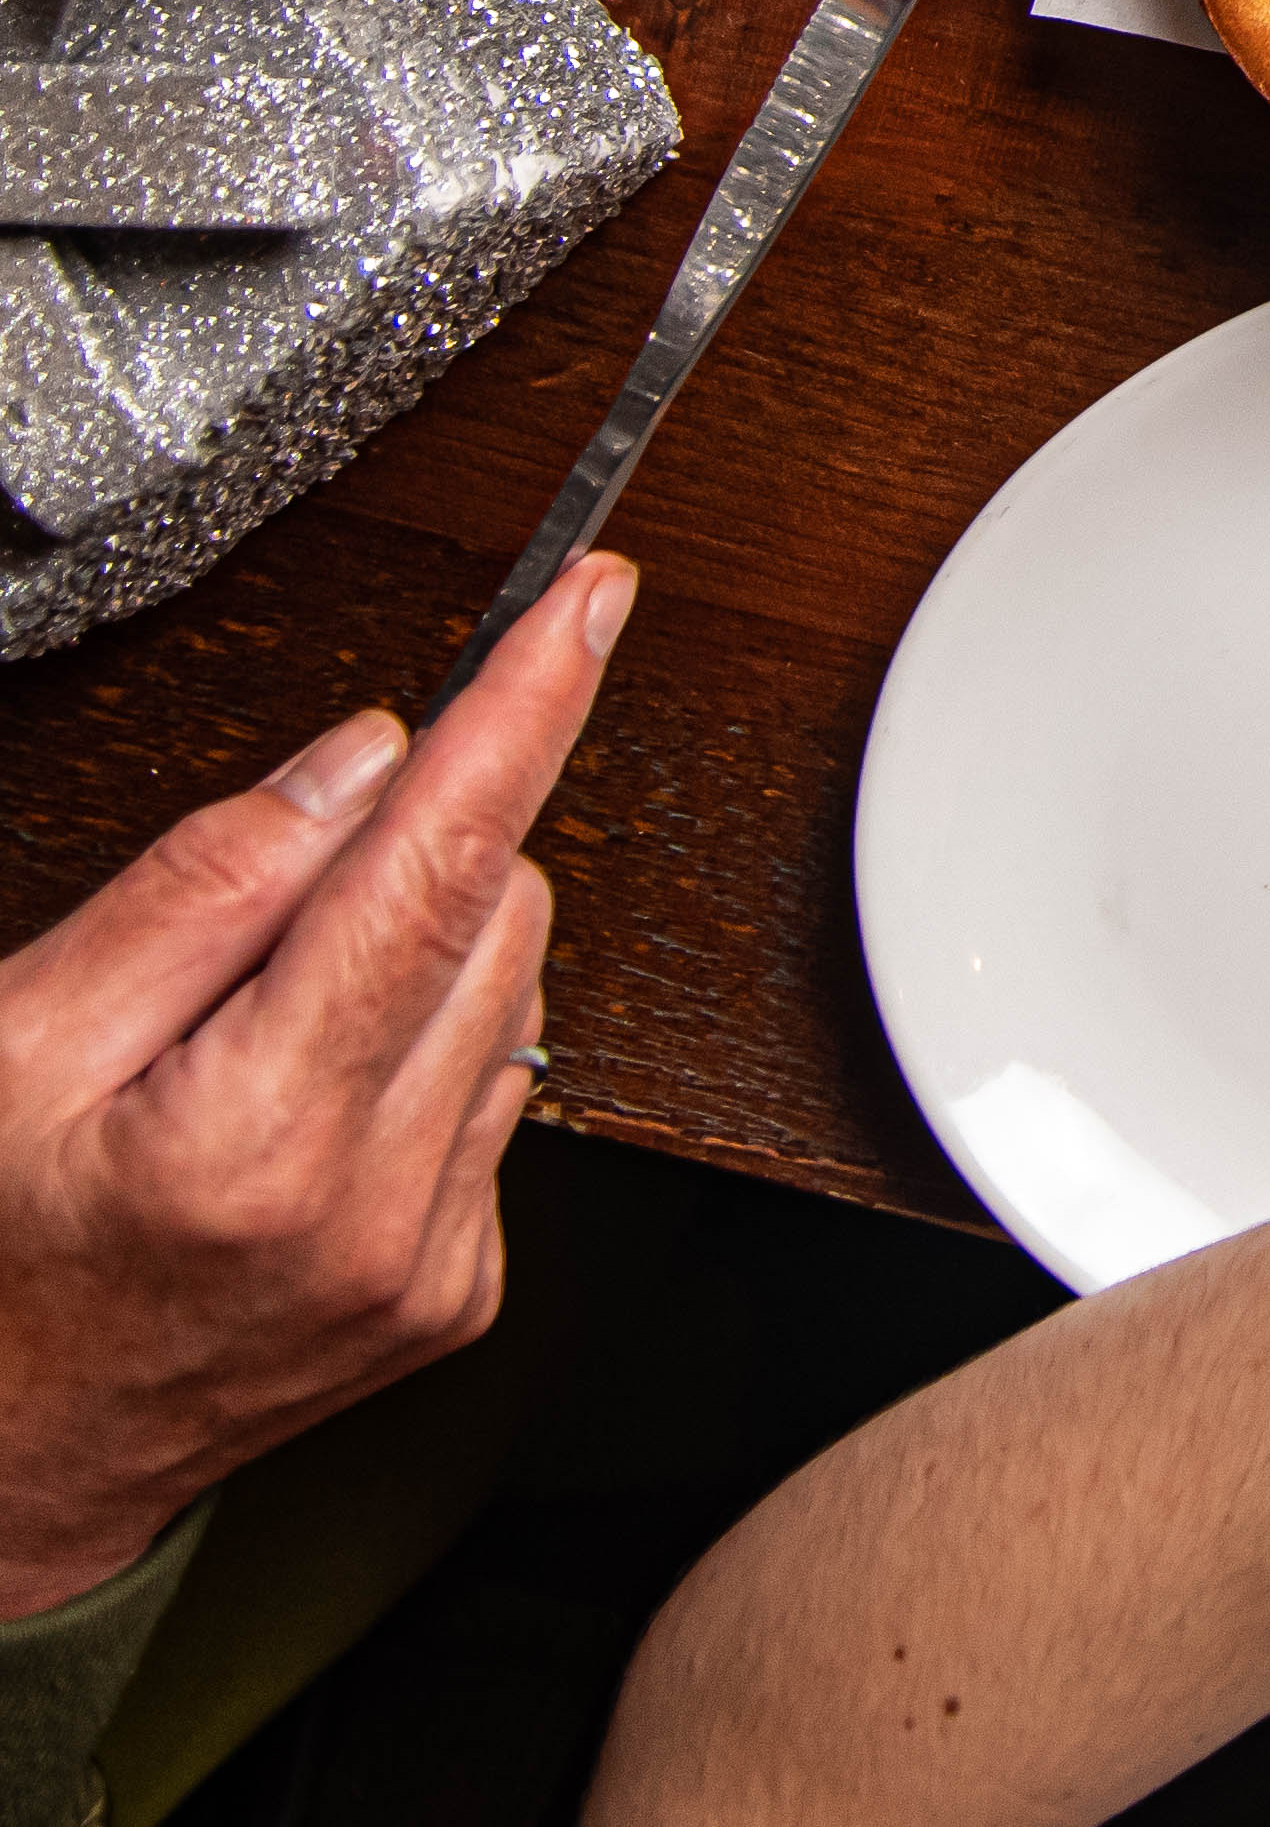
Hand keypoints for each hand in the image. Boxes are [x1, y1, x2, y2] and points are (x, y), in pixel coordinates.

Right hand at [0, 556, 631, 1612]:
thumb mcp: (14, 1042)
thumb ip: (203, 883)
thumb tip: (368, 755)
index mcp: (256, 1139)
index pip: (442, 866)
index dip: (524, 710)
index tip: (591, 599)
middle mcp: (373, 1210)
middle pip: (496, 909)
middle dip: (412, 859)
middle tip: (254, 934)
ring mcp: (426, 1261)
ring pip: (516, 988)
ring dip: (419, 961)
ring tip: (251, 1046)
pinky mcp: (455, 1290)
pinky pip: (498, 1091)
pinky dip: (424, 1059)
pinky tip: (302, 1114)